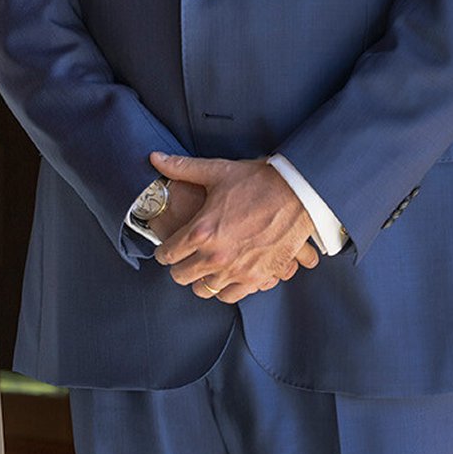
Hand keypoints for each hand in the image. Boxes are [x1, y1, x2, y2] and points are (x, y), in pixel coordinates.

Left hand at [150, 152, 319, 303]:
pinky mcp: (258, 277)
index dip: (163, 252)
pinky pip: (231, 296)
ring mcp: (237, 270)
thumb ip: (182, 168)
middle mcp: (216, 256)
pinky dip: (225, 289)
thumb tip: (155, 157)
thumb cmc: (257, 181)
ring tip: (203, 269)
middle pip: (182, 276)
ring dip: (201, 279)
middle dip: (179, 267)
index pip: (167, 254)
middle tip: (183, 259)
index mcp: (200, 231)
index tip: (166, 250)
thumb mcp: (216, 171)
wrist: (298, 192)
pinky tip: (224, 277)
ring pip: (204, 290)